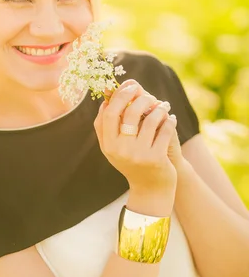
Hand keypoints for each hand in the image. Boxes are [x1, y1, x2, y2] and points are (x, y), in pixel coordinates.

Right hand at [94, 80, 177, 195]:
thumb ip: (106, 126)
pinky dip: (170, 121)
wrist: (150, 190)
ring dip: (159, 108)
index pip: (108, 113)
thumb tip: (105, 99)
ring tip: (164, 106)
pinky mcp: (156, 158)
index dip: (119, 96)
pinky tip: (171, 118)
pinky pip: (165, 130)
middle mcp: (121, 149)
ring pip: (150, 119)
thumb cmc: (132, 162)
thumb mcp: (114, 148)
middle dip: (141, 98)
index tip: (129, 86)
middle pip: (129, 113)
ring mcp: (139, 154)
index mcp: (108, 144)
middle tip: (149, 95)